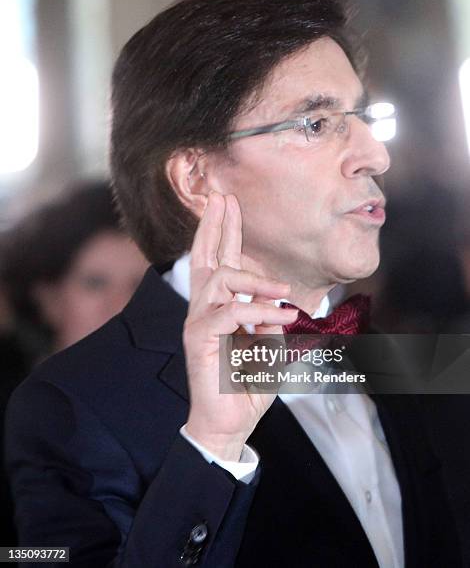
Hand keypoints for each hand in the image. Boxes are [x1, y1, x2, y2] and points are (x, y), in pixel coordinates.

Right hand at [184, 191, 297, 460]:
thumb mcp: (269, 347)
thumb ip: (271, 321)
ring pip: (223, 280)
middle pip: (207, 258)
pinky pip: (231, 312)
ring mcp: (199, 321)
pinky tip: (283, 317)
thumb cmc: (247, 384)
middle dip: (216, 226)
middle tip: (223, 197)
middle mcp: (204, 308)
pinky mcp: (199, 338)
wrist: (231, 422)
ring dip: (258, 281)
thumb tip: (280, 304)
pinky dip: (259, 311)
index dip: (222, 231)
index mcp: (219, 306)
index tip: (227, 204)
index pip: (219, 261)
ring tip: (285, 293)